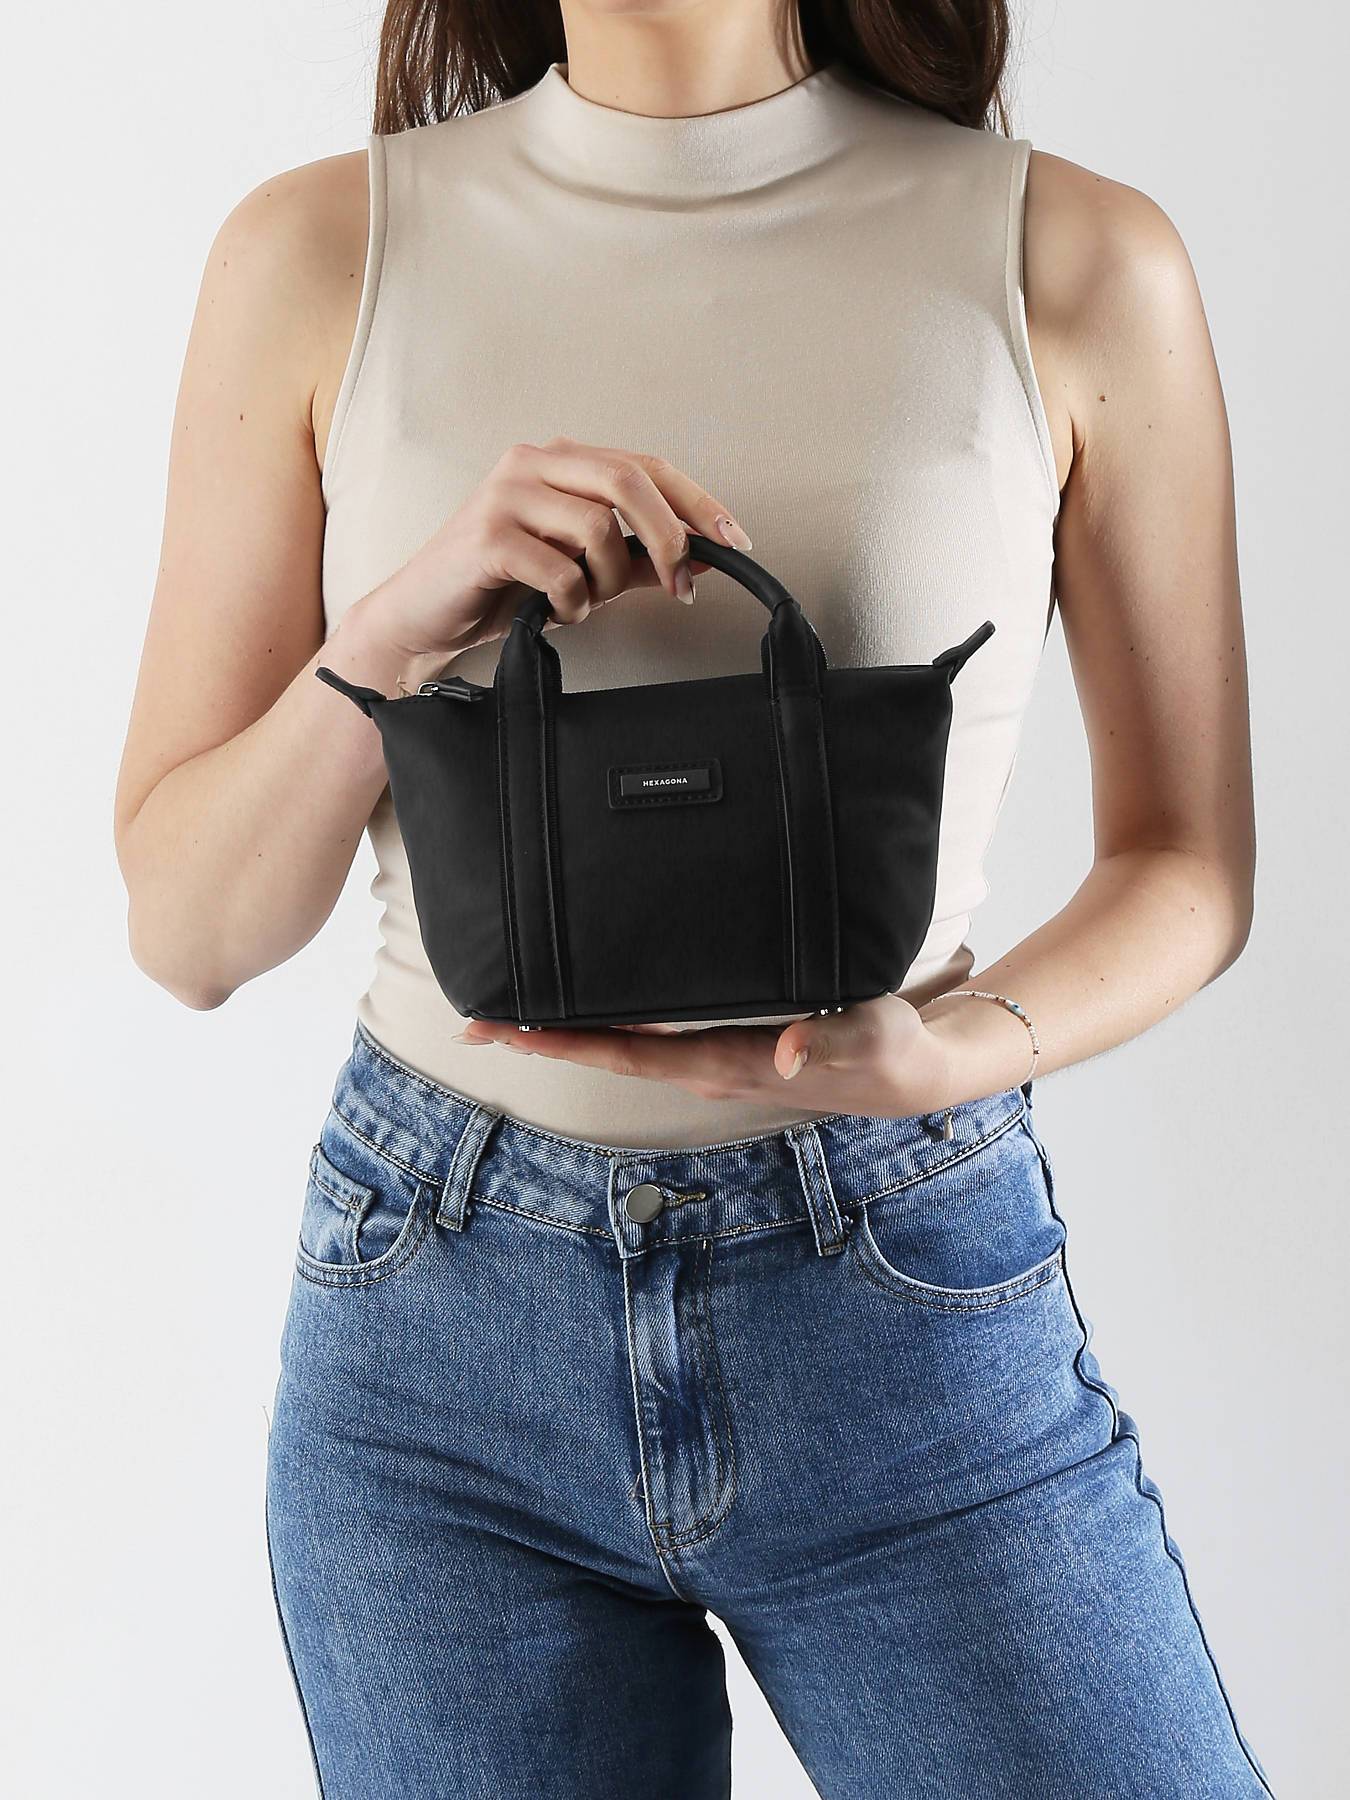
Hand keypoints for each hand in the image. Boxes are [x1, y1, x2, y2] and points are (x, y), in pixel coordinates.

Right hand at [337, 434, 753, 674]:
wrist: (421, 615)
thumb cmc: (498, 587)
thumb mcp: (579, 570)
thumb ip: (635, 559)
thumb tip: (701, 559)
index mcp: (560, 461)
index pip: (647, 466)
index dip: (697, 502)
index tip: (734, 540)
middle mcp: (533, 464)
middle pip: (628, 481)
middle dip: (668, 538)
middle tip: (680, 585)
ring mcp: (507, 495)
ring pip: (598, 527)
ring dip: (608, 580)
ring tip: (584, 601)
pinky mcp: (487, 536)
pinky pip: (560, 569)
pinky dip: (572, 601)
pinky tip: (556, 611)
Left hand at [454, 993, 956, 1120]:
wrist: (911, 1074)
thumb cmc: (889, 1051)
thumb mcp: (868, 1038)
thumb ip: (826, 1040)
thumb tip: (781, 1052)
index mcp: (728, 1063)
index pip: (630, 1054)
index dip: (565, 1043)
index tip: (508, 1032)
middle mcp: (707, 1069)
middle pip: (607, 1054)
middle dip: (541, 1039)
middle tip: (474, 1019)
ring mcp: (710, 1063)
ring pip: (623, 1047)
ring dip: (567, 1033)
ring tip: (510, 1010)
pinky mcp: (720, 1049)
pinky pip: (648, 1037)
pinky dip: (608, 1023)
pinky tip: (585, 1005)